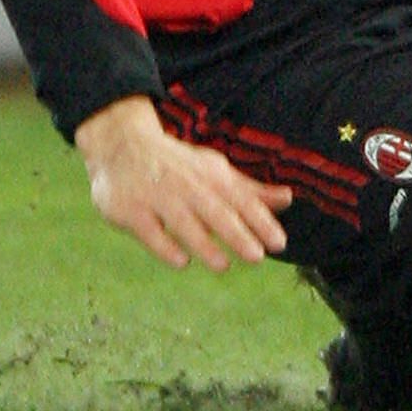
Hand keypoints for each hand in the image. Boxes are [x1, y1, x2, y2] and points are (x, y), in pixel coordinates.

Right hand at [75, 95, 290, 270]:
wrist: (123, 145)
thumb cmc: (179, 166)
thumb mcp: (215, 171)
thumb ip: (250, 190)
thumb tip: (288, 199)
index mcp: (211, 175)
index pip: (240, 200)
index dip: (261, 221)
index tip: (280, 243)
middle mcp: (186, 185)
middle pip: (215, 211)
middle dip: (237, 232)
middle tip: (258, 256)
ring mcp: (157, 197)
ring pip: (184, 222)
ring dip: (204, 243)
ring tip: (224, 265)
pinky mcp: (130, 210)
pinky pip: (150, 231)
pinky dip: (165, 246)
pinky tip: (182, 261)